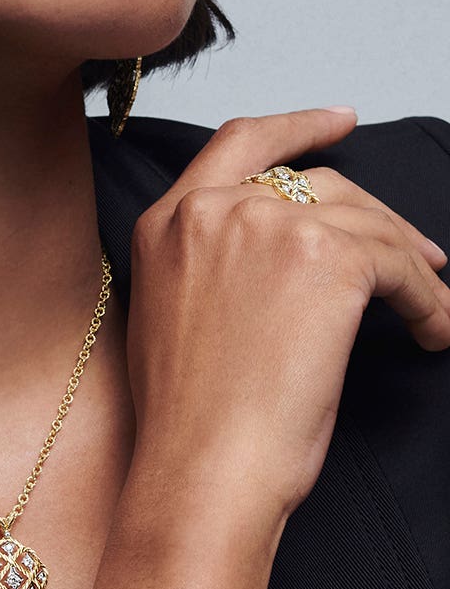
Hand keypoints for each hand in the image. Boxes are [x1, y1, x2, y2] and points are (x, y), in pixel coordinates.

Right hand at [84, 108, 449, 588]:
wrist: (200, 467)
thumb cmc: (188, 416)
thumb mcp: (175, 316)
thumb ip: (212, 263)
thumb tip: (287, 256)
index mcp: (165, 223)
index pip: (238, 144)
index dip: (295, 127)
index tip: (339, 121)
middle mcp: (210, 209)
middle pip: (316, 181)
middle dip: (373, 214)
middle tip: (414, 250)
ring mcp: (267, 226)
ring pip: (366, 221)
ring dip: (407, 264)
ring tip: (428, 306)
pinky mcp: (327, 258)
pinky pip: (401, 266)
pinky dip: (430, 299)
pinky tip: (433, 332)